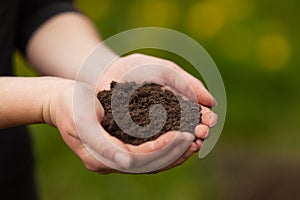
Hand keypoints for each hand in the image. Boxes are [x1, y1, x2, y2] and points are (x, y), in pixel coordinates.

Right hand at [44, 78, 201, 173]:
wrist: (61, 100)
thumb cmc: (69, 105)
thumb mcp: (81, 121)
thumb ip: (101, 144)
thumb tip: (127, 163)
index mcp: (100, 158)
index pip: (139, 159)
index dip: (163, 149)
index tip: (184, 135)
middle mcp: (111, 162)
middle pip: (149, 164)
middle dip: (175, 153)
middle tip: (197, 140)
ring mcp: (116, 157)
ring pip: (151, 160)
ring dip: (174, 152)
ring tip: (195, 141)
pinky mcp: (122, 148)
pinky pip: (148, 151)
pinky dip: (165, 146)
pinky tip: (179, 137)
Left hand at [94, 53, 217, 172]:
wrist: (109, 72)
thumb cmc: (139, 68)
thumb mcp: (167, 71)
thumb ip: (188, 83)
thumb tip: (212, 102)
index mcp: (178, 105)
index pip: (197, 116)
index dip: (205, 119)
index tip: (210, 121)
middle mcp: (168, 120)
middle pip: (188, 131)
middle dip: (198, 133)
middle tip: (202, 133)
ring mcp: (153, 131)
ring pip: (173, 142)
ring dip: (185, 144)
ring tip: (193, 143)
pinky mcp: (137, 138)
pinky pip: (153, 146)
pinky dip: (164, 149)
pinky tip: (171, 148)